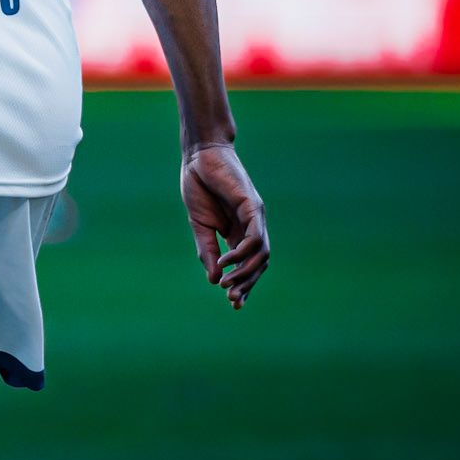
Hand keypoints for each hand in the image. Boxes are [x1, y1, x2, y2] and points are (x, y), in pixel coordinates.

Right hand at [181, 143, 268, 307]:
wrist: (199, 156)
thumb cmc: (199, 186)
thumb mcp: (200, 226)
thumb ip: (207, 251)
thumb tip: (214, 280)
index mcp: (238, 233)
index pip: (247, 265)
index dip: (244, 285)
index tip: (234, 304)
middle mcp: (251, 227)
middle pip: (258, 264)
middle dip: (247, 284)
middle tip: (232, 300)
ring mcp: (254, 217)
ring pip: (261, 253)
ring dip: (246, 272)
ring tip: (227, 285)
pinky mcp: (252, 206)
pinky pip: (254, 236)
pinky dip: (242, 253)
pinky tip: (227, 261)